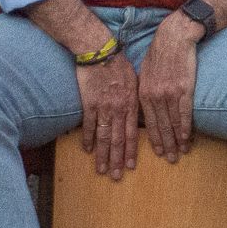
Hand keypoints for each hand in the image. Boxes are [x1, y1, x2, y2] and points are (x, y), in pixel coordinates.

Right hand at [76, 54, 138, 180]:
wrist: (99, 50)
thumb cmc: (119, 63)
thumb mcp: (135, 80)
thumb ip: (136, 98)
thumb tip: (138, 113)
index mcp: (132, 104)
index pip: (133, 133)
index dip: (132, 151)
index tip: (131, 166)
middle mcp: (119, 109)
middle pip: (119, 139)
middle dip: (118, 160)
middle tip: (117, 177)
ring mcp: (103, 107)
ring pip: (104, 136)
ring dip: (103, 155)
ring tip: (102, 170)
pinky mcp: (89, 103)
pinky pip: (89, 125)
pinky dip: (88, 139)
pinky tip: (88, 150)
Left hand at [137, 15, 200, 162]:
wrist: (174, 37)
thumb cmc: (160, 53)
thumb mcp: (145, 72)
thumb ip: (145, 90)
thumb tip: (146, 105)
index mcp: (143, 93)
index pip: (148, 122)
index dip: (154, 139)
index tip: (158, 151)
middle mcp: (154, 96)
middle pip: (160, 126)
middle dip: (166, 145)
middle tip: (170, 159)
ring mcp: (169, 93)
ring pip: (172, 123)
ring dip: (177, 140)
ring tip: (181, 152)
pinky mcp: (184, 89)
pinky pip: (184, 113)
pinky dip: (186, 127)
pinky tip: (188, 138)